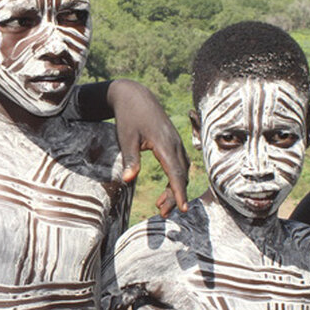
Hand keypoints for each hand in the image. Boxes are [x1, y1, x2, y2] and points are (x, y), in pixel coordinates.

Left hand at [108, 80, 189, 215]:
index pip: (176, 173)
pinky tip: (166, 190)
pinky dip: (174, 179)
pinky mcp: (172, 143)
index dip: (179, 192)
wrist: (134, 96)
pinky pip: (179, 164)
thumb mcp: (126, 138)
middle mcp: (174, 144)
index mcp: (164, 144)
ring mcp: (175, 143)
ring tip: (161, 206)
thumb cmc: (129, 117)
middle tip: (163, 213)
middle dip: (175, 196)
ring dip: (174, 189)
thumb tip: (128, 180)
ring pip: (181, 171)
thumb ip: (131, 159)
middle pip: (180, 175)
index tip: (182, 209)